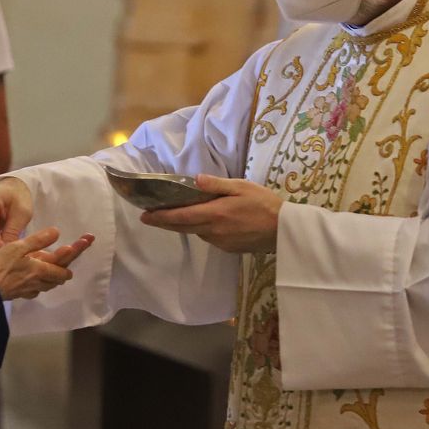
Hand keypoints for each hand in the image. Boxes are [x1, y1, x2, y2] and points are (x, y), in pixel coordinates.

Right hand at [0, 227, 94, 300]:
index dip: (76, 252)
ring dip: (54, 275)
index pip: (64, 265)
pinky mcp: (19, 294)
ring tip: (57, 267)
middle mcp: (38, 282)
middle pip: (59, 277)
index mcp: (40, 270)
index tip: (86, 241)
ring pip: (48, 284)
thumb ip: (38, 240)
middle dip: (66, 266)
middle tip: (70, 252)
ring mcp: (29, 290)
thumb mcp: (17, 247)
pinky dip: (41, 282)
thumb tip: (57, 232)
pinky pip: (36, 289)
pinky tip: (36, 278)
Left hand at [139, 174, 282, 252]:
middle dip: (164, 222)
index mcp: (215, 213)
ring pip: (196, 232)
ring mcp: (220, 242)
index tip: (145, 215)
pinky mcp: (228, 248)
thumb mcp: (242, 187)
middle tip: (149, 217)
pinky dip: (203, 229)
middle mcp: (213, 230)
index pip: (180, 216)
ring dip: (185, 225)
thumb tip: (194, 180)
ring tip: (179, 215)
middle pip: (182, 227)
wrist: (283, 231)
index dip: (160, 217)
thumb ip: (217, 184)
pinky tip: (208, 221)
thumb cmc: (264, 204)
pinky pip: (209, 238)